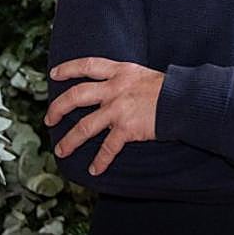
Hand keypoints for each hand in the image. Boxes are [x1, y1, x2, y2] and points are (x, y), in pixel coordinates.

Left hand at [45, 57, 164, 174]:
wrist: (184, 101)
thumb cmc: (169, 89)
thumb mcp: (143, 75)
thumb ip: (125, 80)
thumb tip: (112, 90)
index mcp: (119, 71)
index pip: (88, 65)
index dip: (68, 69)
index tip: (54, 74)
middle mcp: (114, 88)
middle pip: (76, 96)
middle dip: (58, 108)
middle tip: (49, 119)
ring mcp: (118, 108)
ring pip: (85, 126)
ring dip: (70, 140)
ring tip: (61, 150)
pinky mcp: (126, 128)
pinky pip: (108, 148)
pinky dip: (100, 160)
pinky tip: (95, 169)